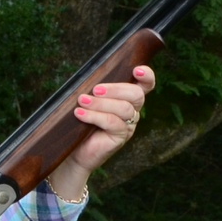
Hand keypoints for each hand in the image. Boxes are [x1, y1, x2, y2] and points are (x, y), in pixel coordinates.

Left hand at [47, 65, 155, 201]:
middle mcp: (132, 111)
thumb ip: (96, 89)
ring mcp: (129, 125)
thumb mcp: (89, 101)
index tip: (136, 70)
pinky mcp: (121, 137)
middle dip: (115, 89)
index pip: (145, 85)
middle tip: (95, 90)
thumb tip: (90, 75)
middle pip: (136, 94)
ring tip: (82, 101)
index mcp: (127, 98)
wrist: (75, 150)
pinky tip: (80, 114)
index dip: (147, 76)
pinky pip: (112, 123)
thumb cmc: (81, 122)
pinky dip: (95, 116)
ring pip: (124, 108)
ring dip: (101, 103)